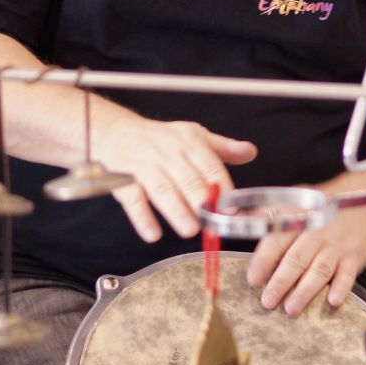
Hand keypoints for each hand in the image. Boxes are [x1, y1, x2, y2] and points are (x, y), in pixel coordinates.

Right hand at [96, 113, 256, 242]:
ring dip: (176, 210)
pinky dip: (142, 217)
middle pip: (187, 178)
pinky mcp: (122, 179)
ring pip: (162, 189)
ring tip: (189, 229)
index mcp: (189, 142)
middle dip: (201, 201)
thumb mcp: (192, 135)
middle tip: (212, 222)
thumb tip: (250, 152)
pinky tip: (153, 233)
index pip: (210, 165)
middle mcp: (167, 152)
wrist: (115, 131)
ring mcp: (144, 165)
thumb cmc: (159, 138)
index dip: (222, 186)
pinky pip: (132, 199)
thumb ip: (221, 148)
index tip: (232, 207)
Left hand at [245, 202, 365, 316]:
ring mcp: (335, 246)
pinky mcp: (353, 258)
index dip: (263, 261)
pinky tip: (333, 301)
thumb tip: (233, 216)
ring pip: (319, 269)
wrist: (358, 208)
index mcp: (297, 221)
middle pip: (296, 259)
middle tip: (268, 301)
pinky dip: (341, 288)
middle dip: (281, 282)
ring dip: (305, 290)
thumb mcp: (291, 204)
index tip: (253, 280)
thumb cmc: (318, 212)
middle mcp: (315, 234)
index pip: (276, 240)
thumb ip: (264, 215)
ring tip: (291, 308)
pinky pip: (348, 274)